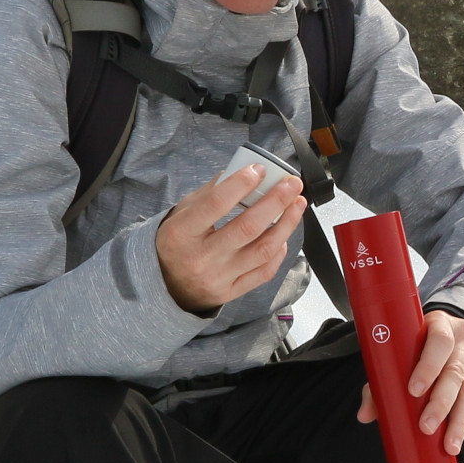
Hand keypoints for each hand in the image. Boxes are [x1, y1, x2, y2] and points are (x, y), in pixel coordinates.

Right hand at [156, 164, 306, 315]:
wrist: (167, 285)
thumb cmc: (178, 242)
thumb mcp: (183, 213)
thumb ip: (212, 192)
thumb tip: (245, 171)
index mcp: (182, 233)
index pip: (216, 204)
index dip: (242, 183)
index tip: (259, 170)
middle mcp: (200, 258)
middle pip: (248, 227)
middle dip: (276, 201)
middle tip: (292, 184)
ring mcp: (218, 278)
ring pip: (262, 250)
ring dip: (286, 224)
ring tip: (297, 204)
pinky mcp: (231, 292)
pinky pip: (264, 272)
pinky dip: (279, 251)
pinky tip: (284, 234)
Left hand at [359, 310, 463, 456]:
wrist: (453, 331)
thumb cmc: (419, 344)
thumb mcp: (402, 350)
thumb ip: (381, 380)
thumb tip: (365, 414)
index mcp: (440, 324)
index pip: (439, 341)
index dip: (428, 366)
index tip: (413, 391)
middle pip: (455, 371)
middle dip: (441, 403)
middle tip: (426, 427)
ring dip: (459, 421)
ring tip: (449, 444)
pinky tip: (457, 436)